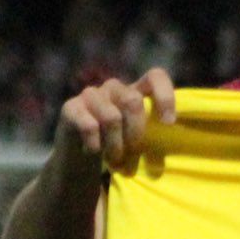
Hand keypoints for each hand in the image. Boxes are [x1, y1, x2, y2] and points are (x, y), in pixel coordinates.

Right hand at [54, 69, 173, 172]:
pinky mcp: (71, 107)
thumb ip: (154, 135)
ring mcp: (91, 95)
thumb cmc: (115, 148)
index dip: (164, 96)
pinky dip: (95, 146)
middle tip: (132, 155)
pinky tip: (92, 152)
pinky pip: (90, 126)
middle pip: (132, 101)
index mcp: (134, 91)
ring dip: (115, 146)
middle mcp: (113, 88)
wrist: (77, 159)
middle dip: (135, 133)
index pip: (155, 77)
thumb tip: (169, 136)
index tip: (168, 123)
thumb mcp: (138, 141)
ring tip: (114, 161)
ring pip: (111, 117)